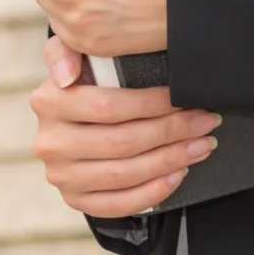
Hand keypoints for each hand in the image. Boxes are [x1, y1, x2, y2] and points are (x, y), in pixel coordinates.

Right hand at [31, 34, 220, 217]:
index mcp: (49, 102)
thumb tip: (66, 74)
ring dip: (171, 160)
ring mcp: (61, 175)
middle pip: (122, 142)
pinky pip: (120, 204)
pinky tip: (177, 173)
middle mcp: (51, 142)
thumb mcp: (76, 57)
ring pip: (125, 174)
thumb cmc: (86, 86)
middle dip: (172, 132)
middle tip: (204, 122)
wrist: (72, 121)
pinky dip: (154, 190)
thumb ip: (67, 50)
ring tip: (200, 145)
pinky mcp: (75, 199)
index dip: (153, 105)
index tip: (185, 99)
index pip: (108, 106)